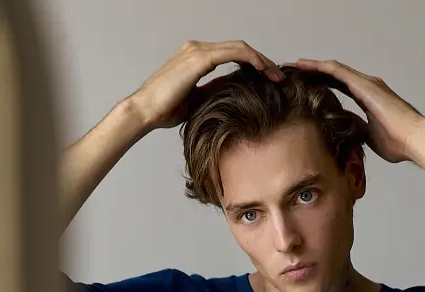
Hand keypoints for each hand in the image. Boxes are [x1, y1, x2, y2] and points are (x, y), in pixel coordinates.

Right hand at [128, 39, 283, 130]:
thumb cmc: (166, 109)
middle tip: (279, 76)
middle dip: (263, 62)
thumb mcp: (199, 101)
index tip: (269, 79)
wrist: (146, 111)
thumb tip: (235, 91)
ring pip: (239, 47)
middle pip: (239, 48)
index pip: (232, 54)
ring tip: (276, 75)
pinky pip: (232, 52)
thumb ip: (215, 91)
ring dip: (261, 60)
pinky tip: (263, 70)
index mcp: (197, 57)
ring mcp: (197, 51)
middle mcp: (197, 49)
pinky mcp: (198, 58)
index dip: (253, 64)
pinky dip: (250, 59)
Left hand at [293, 58, 424, 163]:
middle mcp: (366, 86)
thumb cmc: (398, 142)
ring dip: (314, 67)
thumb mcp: (370, 137)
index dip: (323, 86)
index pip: (341, 88)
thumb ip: (358, 131)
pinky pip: (338, 71)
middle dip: (316, 74)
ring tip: (296, 66)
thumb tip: (346, 137)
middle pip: (335, 76)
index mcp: (368, 98)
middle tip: (296, 73)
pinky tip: (306, 66)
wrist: (413, 138)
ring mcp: (366, 83)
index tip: (307, 87)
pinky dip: (321, 67)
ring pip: (334, 69)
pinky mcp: (364, 84)